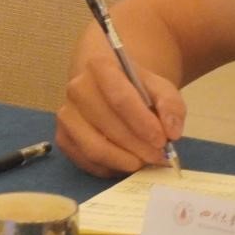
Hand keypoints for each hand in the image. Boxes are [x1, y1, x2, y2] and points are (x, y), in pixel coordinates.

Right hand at [55, 35, 185, 176]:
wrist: (107, 86)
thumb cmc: (136, 87)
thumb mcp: (160, 88)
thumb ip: (171, 105)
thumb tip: (172, 132)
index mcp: (100, 66)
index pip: (119, 97)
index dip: (142, 123)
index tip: (162, 140)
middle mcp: (76, 88)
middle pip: (107, 125)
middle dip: (137, 146)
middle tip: (159, 156)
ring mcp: (66, 114)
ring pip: (93, 147)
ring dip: (124, 160)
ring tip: (144, 161)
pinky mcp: (63, 137)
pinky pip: (86, 161)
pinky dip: (110, 168)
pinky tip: (126, 161)